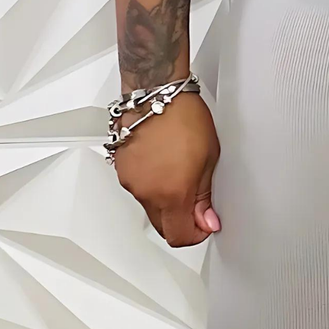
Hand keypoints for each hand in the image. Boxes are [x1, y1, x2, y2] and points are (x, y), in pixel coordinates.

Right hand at [111, 91, 220, 248]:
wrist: (155, 93)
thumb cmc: (183, 117)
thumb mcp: (208, 158)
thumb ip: (204, 197)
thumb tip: (207, 221)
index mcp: (171, 194)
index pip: (179, 236)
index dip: (195, 235)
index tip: (204, 224)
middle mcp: (146, 192)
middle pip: (162, 226)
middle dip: (180, 221)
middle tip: (196, 204)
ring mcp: (130, 182)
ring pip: (149, 207)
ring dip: (165, 201)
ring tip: (179, 172)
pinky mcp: (121, 169)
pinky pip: (137, 188)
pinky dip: (150, 184)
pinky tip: (162, 163)